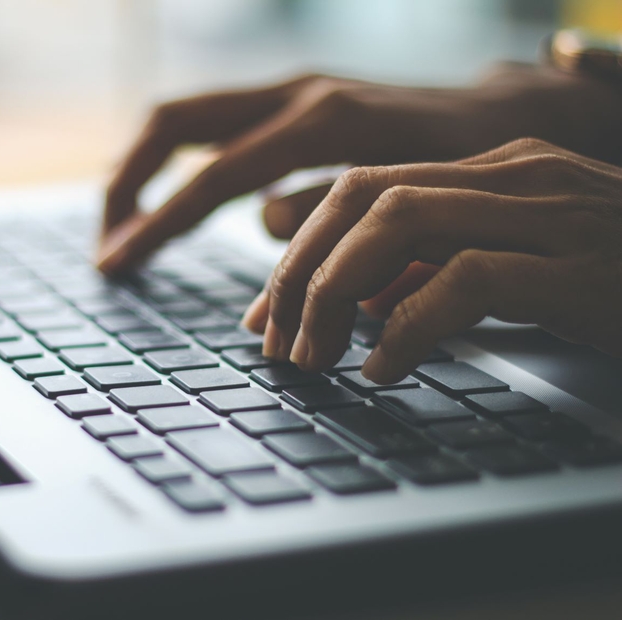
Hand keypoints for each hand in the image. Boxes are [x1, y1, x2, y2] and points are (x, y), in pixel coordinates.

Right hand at [98, 64, 621, 273]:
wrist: (510, 112)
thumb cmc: (474, 165)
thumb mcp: (415, 200)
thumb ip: (334, 213)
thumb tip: (263, 224)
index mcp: (324, 122)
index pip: (212, 177)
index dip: (158, 225)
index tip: (116, 265)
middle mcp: (296, 92)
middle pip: (173, 122)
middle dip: (126, 183)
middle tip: (108, 245)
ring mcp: (291, 90)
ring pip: (186, 117)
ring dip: (144, 170)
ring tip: (124, 228)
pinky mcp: (293, 101)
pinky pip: (214, 127)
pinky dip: (179, 165)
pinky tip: (171, 203)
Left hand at [241, 138, 621, 383]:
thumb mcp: (515, 274)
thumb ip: (437, 273)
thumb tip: (358, 303)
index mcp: (495, 169)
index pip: (363, 187)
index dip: (299, 248)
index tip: (266, 311)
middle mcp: (517, 174)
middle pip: (364, 196)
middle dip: (301, 270)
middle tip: (274, 340)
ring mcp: (552, 212)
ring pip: (399, 222)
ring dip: (336, 293)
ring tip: (313, 356)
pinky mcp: (580, 266)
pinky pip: (466, 280)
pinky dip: (408, 326)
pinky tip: (383, 370)